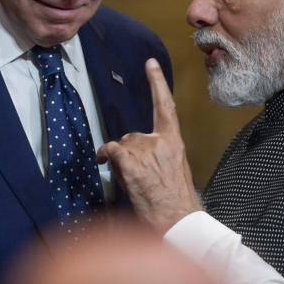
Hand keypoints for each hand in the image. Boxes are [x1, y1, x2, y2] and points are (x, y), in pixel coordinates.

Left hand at [96, 58, 201, 232]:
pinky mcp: (132, 161)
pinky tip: (105, 163)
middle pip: (132, 135)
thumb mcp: (175, 171)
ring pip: (122, 145)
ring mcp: (146, 149)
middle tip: (136, 175)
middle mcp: (161, 141)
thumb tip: (139, 156)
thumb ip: (160, 155)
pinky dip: (106, 156)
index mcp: (175, 142)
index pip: (166, 107)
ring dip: (121, 161)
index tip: (149, 63)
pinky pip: (112, 150)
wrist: (178, 220)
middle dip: (129, 153)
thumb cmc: (176, 202)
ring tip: (133, 182)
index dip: (157, 83)